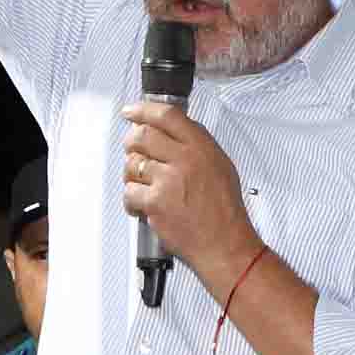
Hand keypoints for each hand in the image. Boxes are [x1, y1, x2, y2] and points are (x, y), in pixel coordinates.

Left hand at [122, 102, 258, 284]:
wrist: (225, 245)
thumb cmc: (225, 212)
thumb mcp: (221, 166)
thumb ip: (197, 146)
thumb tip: (172, 131)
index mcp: (202, 147)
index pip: (167, 116)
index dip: (143, 110)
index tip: (131, 112)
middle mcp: (185, 160)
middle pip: (143, 135)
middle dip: (131, 142)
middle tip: (132, 149)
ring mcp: (168, 180)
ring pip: (132, 164)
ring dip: (131, 174)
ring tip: (143, 186)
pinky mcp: (155, 203)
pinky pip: (129, 192)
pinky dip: (132, 200)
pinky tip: (142, 206)